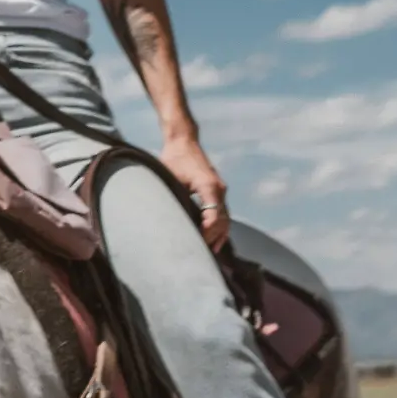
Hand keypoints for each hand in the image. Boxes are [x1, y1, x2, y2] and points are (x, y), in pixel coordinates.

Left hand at [160, 133, 230, 250]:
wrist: (183, 142)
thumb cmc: (174, 159)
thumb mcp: (171, 179)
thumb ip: (176, 198)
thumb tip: (174, 222)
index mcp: (209, 186)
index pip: (213, 216)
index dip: (206, 233)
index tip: (196, 244)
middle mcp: (219, 189)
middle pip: (221, 221)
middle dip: (212, 238)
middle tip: (199, 254)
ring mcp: (221, 190)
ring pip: (225, 219)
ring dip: (218, 236)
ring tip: (208, 254)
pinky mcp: (218, 192)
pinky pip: (222, 214)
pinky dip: (219, 228)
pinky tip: (214, 242)